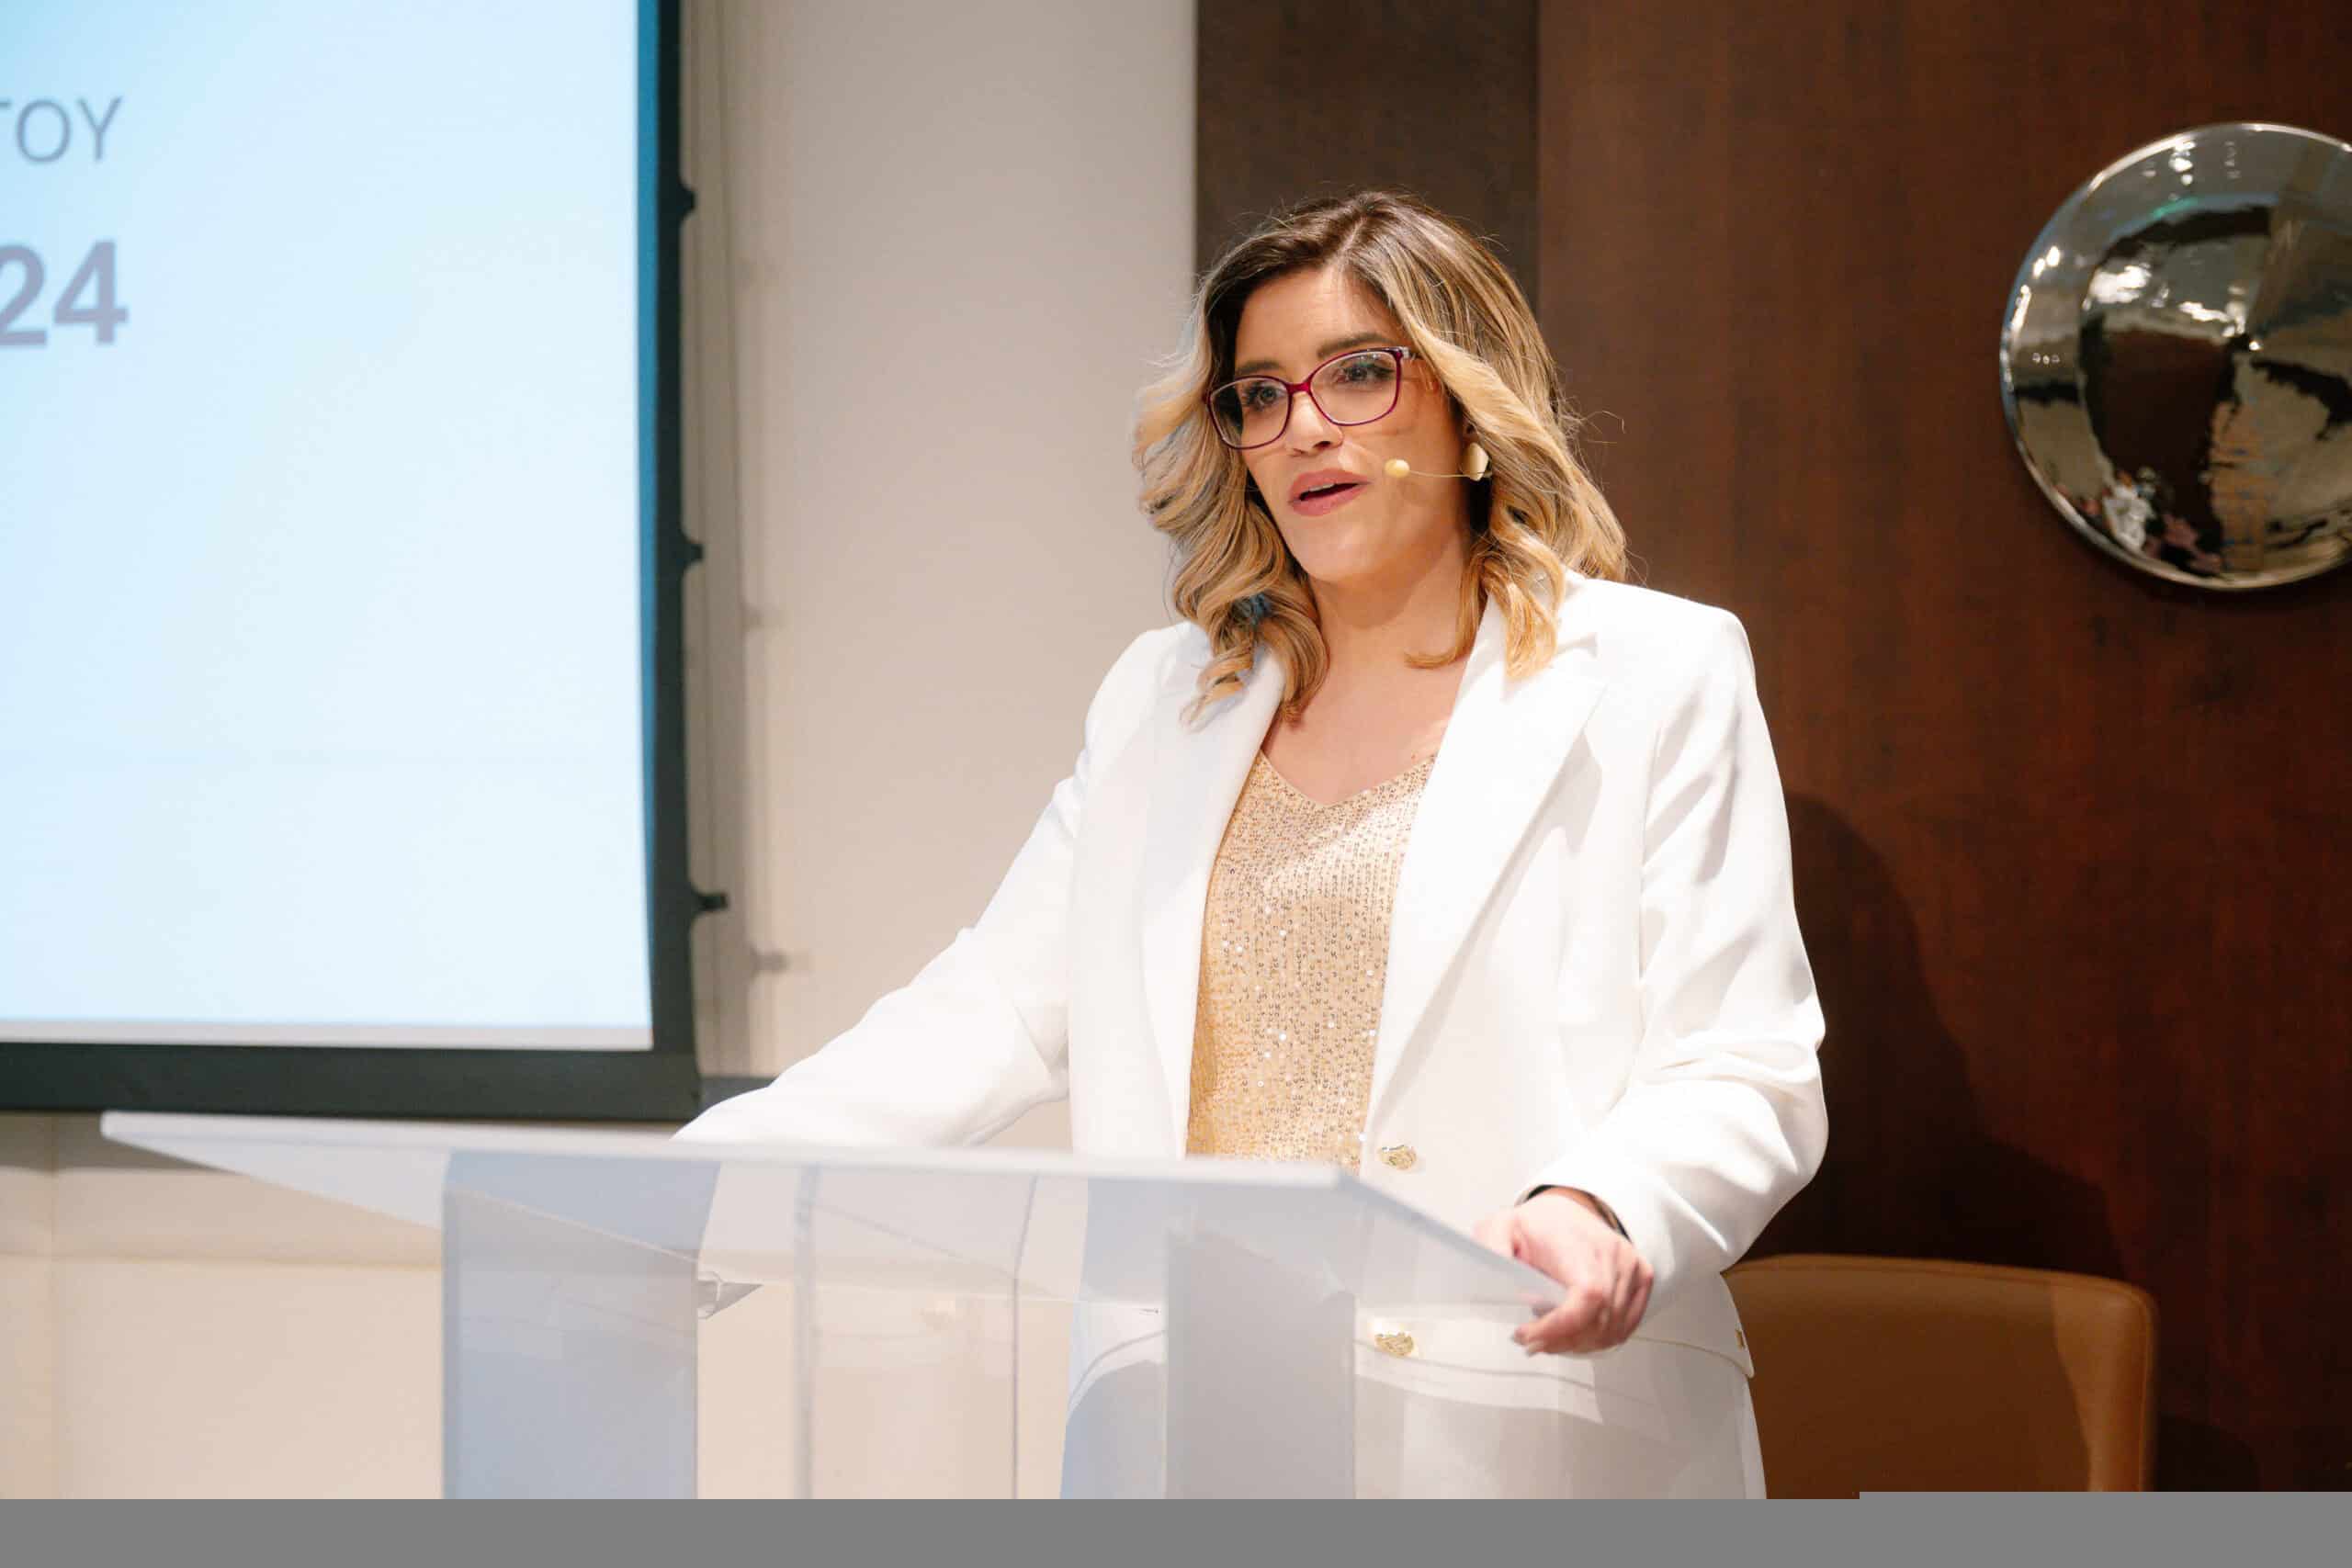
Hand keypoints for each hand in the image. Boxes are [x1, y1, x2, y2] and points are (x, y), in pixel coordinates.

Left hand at [1472, 1188, 1653, 1354]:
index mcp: (1579, 1240)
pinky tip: (1573, 1336)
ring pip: (1612, 1329)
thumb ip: (1493, 1249)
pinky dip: (1599, 1339)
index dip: (1561, 1326)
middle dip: (1560, 1340)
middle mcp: (1613, 1254)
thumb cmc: (1536, 1225)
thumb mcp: (1499, 1229)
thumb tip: (1497, 1278)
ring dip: (1577, 1344)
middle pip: (1599, 1320)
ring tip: (1548, 1338)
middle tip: (1530, 1341)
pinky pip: (1625, 1326)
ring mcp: (1632, 1267)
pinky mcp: (1642, 1279)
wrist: (1566, 1212)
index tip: (1528, 1335)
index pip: (1587, 1295)